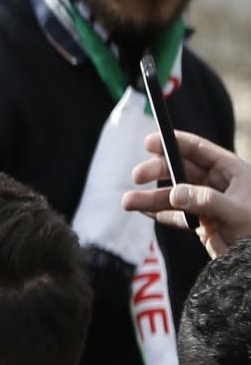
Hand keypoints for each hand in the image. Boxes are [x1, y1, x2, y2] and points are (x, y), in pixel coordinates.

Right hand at [126, 129, 250, 254]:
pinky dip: (158, 213)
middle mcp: (218, 185)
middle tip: (137, 176)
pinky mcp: (201, 223)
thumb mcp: (235, 212)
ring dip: (150, 197)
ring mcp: (207, 204)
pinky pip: (175, 215)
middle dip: (157, 172)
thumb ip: (206, 201)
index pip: (199, 150)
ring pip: (173, 195)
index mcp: (232, 172)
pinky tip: (143, 212)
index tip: (150, 142)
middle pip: (180, 171)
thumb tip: (174, 193)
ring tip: (128, 202)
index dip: (174, 143)